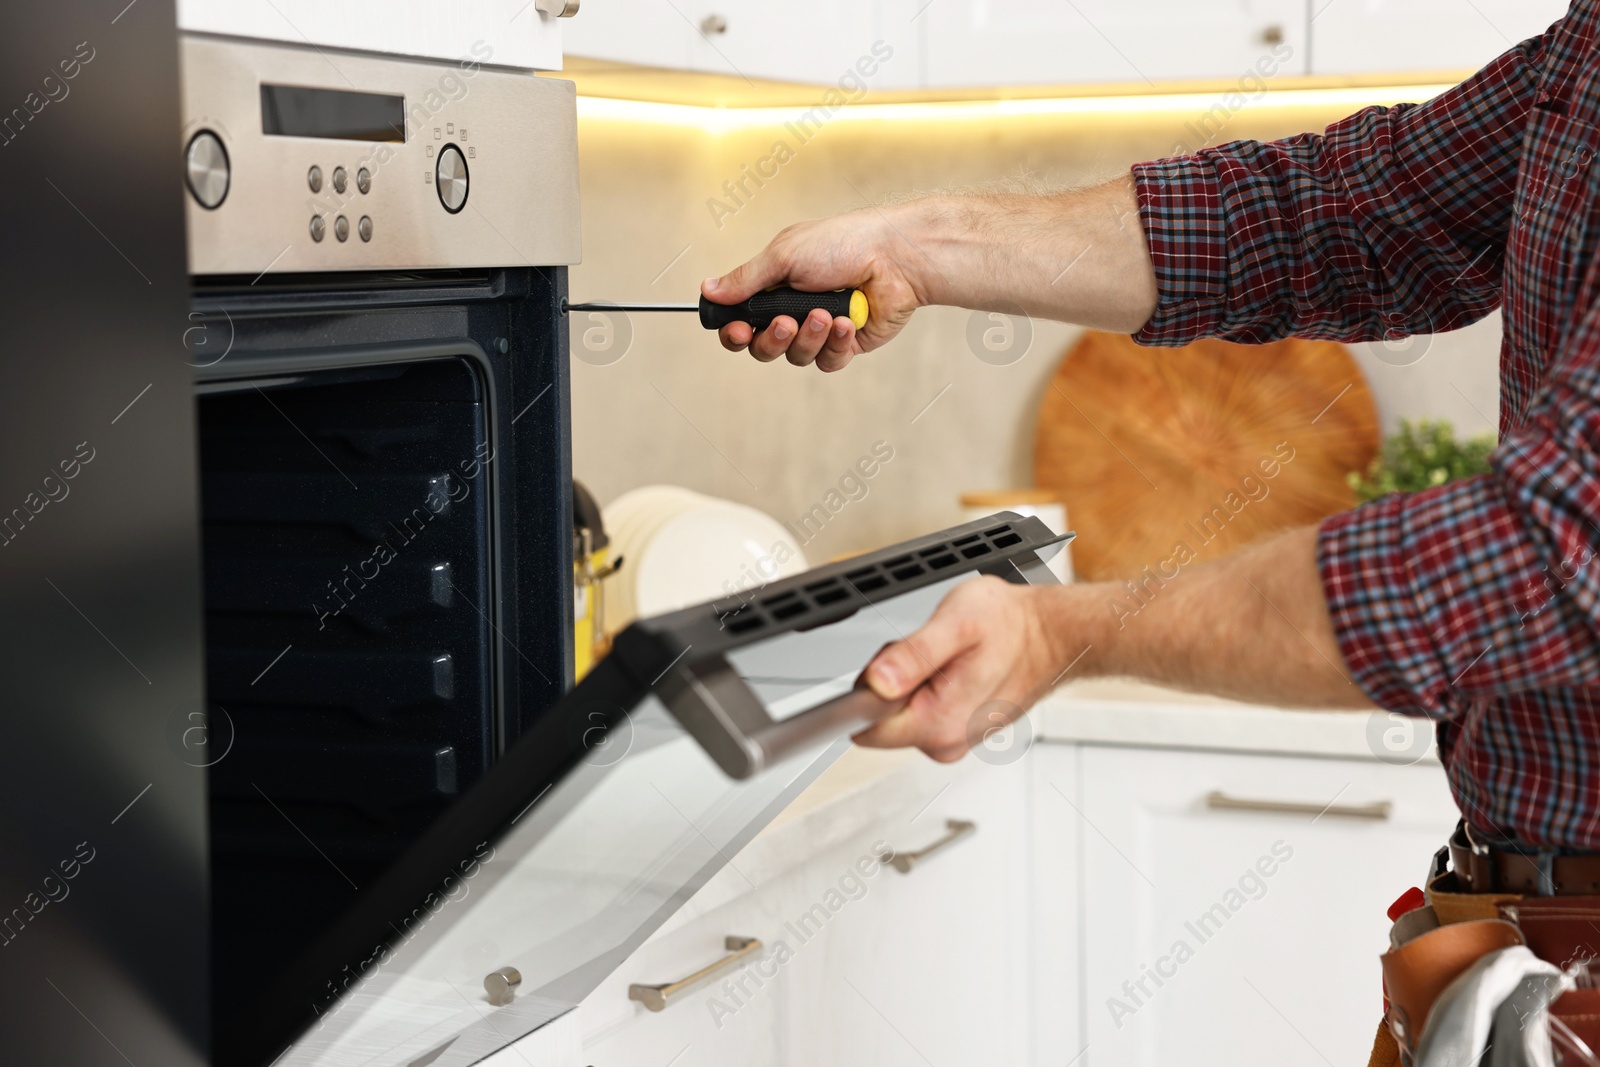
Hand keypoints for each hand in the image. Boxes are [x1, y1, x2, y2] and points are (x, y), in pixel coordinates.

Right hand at [703, 205, 925, 371]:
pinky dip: (835, 343)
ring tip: (825, 314)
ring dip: (808, 337)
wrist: (894, 256)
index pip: (741, 320)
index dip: (734, 333)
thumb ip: (745, 280)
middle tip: (784, 322)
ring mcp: (821, 330)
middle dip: (772, 339)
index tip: (737, 330)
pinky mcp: (846, 344)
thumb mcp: (783, 256)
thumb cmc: (842, 244)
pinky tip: (847, 321)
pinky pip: (827, 361)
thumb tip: (708, 290)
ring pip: (795, 356)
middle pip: (763, 348)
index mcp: (775, 286)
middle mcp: (794, 310)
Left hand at [854, 577, 1078, 761]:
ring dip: (912, 686)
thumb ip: (911, 655)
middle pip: (880, 722)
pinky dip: (930, 690)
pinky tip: (955, 670)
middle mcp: (945, 742)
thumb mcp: (956, 623)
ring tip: (946, 659)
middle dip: (891, 685)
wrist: (1052, 635)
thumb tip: (875, 682)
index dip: (867, 691)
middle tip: (928, 654)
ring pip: (901, 717)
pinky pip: (923, 715)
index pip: (864, 727)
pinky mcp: (960, 732)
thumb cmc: (1011, 625)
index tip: (892, 666)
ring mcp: (955, 740)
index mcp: (938, 722)